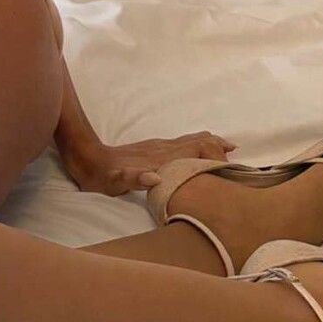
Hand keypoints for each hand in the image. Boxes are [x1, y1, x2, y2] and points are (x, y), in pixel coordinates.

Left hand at [59, 130, 237, 197]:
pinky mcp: (154, 150)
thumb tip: (154, 178)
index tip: (229, 168)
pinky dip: (199, 145)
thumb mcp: (114, 181)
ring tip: (228, 151)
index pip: (195, 150)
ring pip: (192, 140)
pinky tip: (201, 152)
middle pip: (198, 141)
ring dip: (211, 144)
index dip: (213, 157)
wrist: (87, 159)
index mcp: (160, 156)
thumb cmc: (102, 175)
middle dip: (218, 147)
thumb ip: (132, 179)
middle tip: (235, 159)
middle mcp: (163, 148)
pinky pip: (184, 144)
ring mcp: (159, 147)